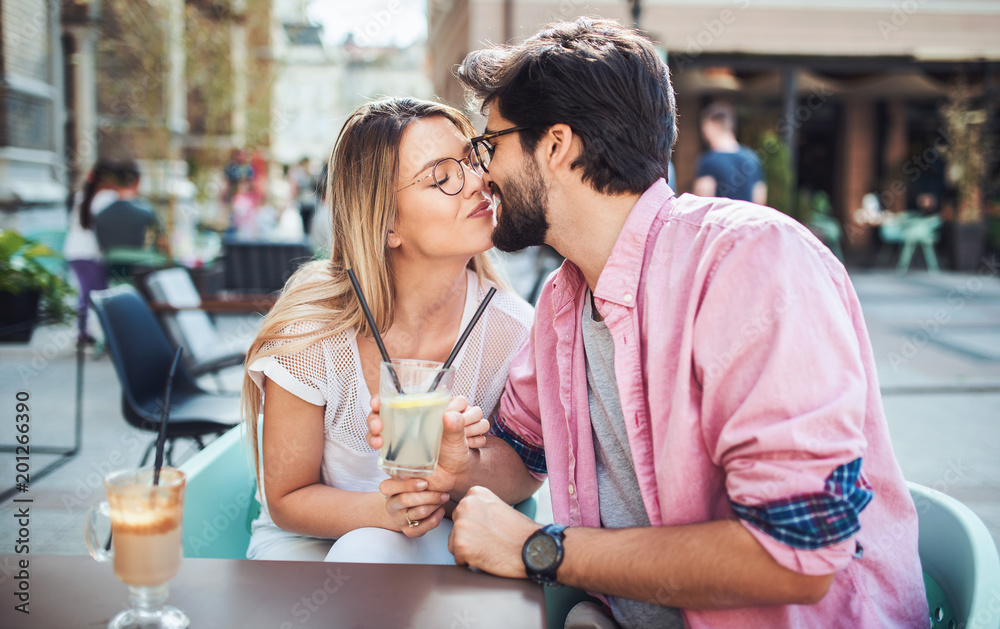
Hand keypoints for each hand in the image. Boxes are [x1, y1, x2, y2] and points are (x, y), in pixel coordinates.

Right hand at [367, 395, 487, 449]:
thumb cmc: (456, 449)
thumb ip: (456, 425)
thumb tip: (449, 415)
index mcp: (416, 412)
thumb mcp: (458, 436)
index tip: (376, 402)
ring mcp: (397, 440)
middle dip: (373, 418)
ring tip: (379, 442)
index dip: (379, 400)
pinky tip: (382, 452)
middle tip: (377, 426)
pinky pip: (381, 453)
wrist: (454, 475)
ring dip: (371, 435)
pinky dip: (379, 454)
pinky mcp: (395, 457)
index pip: (392, 400)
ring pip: (375, 433)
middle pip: (378, 415)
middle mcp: (403, 423)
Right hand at [379, 477, 448, 537]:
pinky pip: (423, 528)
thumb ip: (412, 470)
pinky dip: (435, 518)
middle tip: (444, 493)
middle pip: (407, 500)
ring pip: (418, 513)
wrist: (404, 510)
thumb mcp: (407, 478)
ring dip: (435, 505)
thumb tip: (428, 454)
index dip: (408, 485)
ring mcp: (398, 519)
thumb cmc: (410, 488)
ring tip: (444, 498)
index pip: (390, 486)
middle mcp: (391, 505)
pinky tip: (440, 510)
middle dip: (429, 496)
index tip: (425, 483)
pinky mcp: (408, 531)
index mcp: (388, 490)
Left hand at [449, 486, 540, 578]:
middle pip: (455, 528)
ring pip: (454, 543)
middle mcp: (465, 505)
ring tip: (490, 547)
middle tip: (490, 539)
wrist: (533, 547)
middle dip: (469, 537)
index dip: (475, 525)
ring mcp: (461, 525)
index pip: (461, 513)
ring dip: (469, 550)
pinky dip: (470, 562)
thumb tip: (465, 518)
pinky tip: (487, 555)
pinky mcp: (461, 545)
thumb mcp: (497, 506)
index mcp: (474, 493)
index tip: (490, 528)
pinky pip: (458, 558)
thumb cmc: (520, 531)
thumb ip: (479, 508)